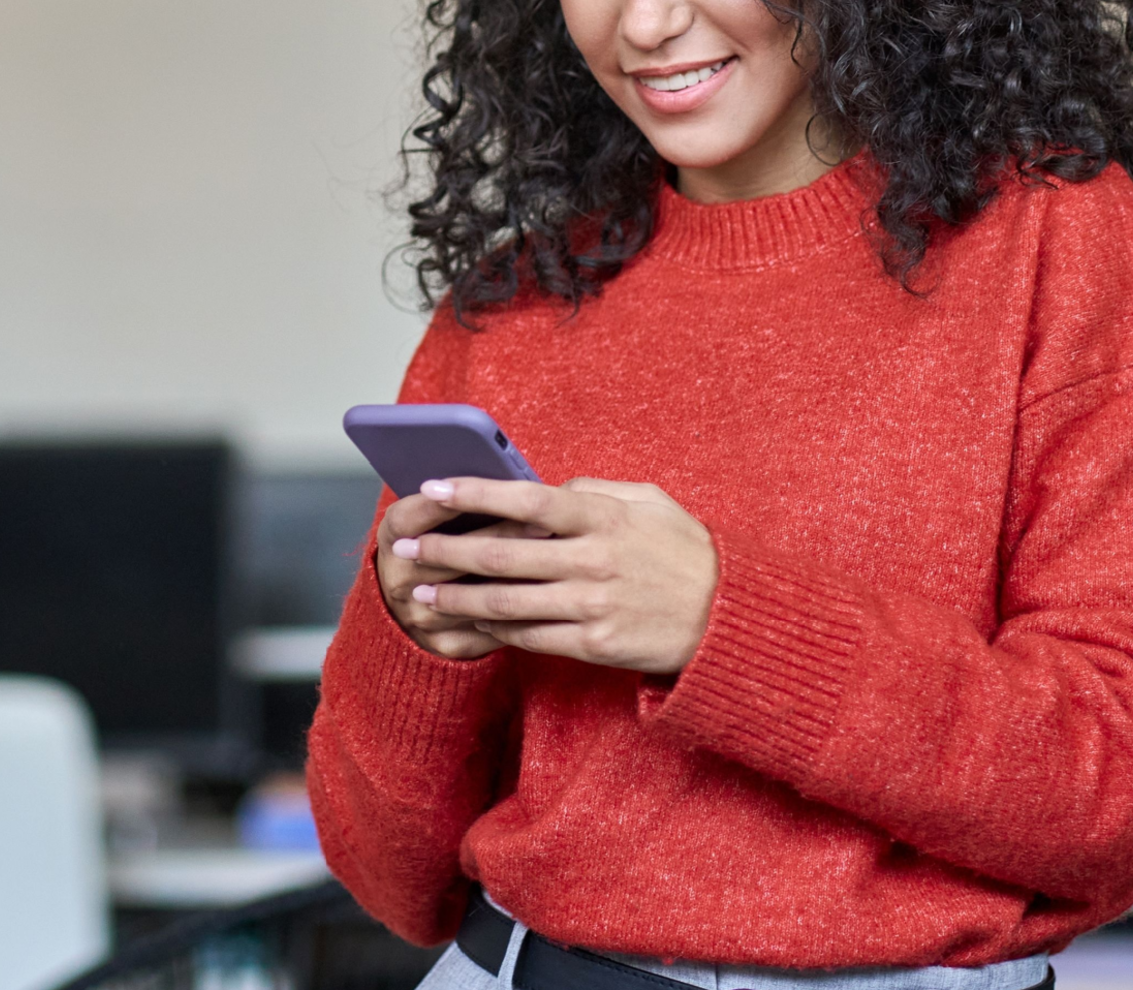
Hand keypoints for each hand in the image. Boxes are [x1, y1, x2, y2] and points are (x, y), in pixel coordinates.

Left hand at [392, 477, 719, 673]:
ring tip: (421, 594)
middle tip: (403, 547)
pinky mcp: (594, 646)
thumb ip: (595, 490)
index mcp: (603, 517)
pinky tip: (469, 623)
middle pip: (500, 554)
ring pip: (505, 602)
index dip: (473, 492)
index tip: (432, 487)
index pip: (525, 499)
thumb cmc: (684, 552)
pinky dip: (494, 629)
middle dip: (444, 551)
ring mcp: (591, 606)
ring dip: (456, 598)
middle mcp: (592, 560)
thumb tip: (548, 487)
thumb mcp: (650, 502)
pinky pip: (530, 637)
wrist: (729, 619)